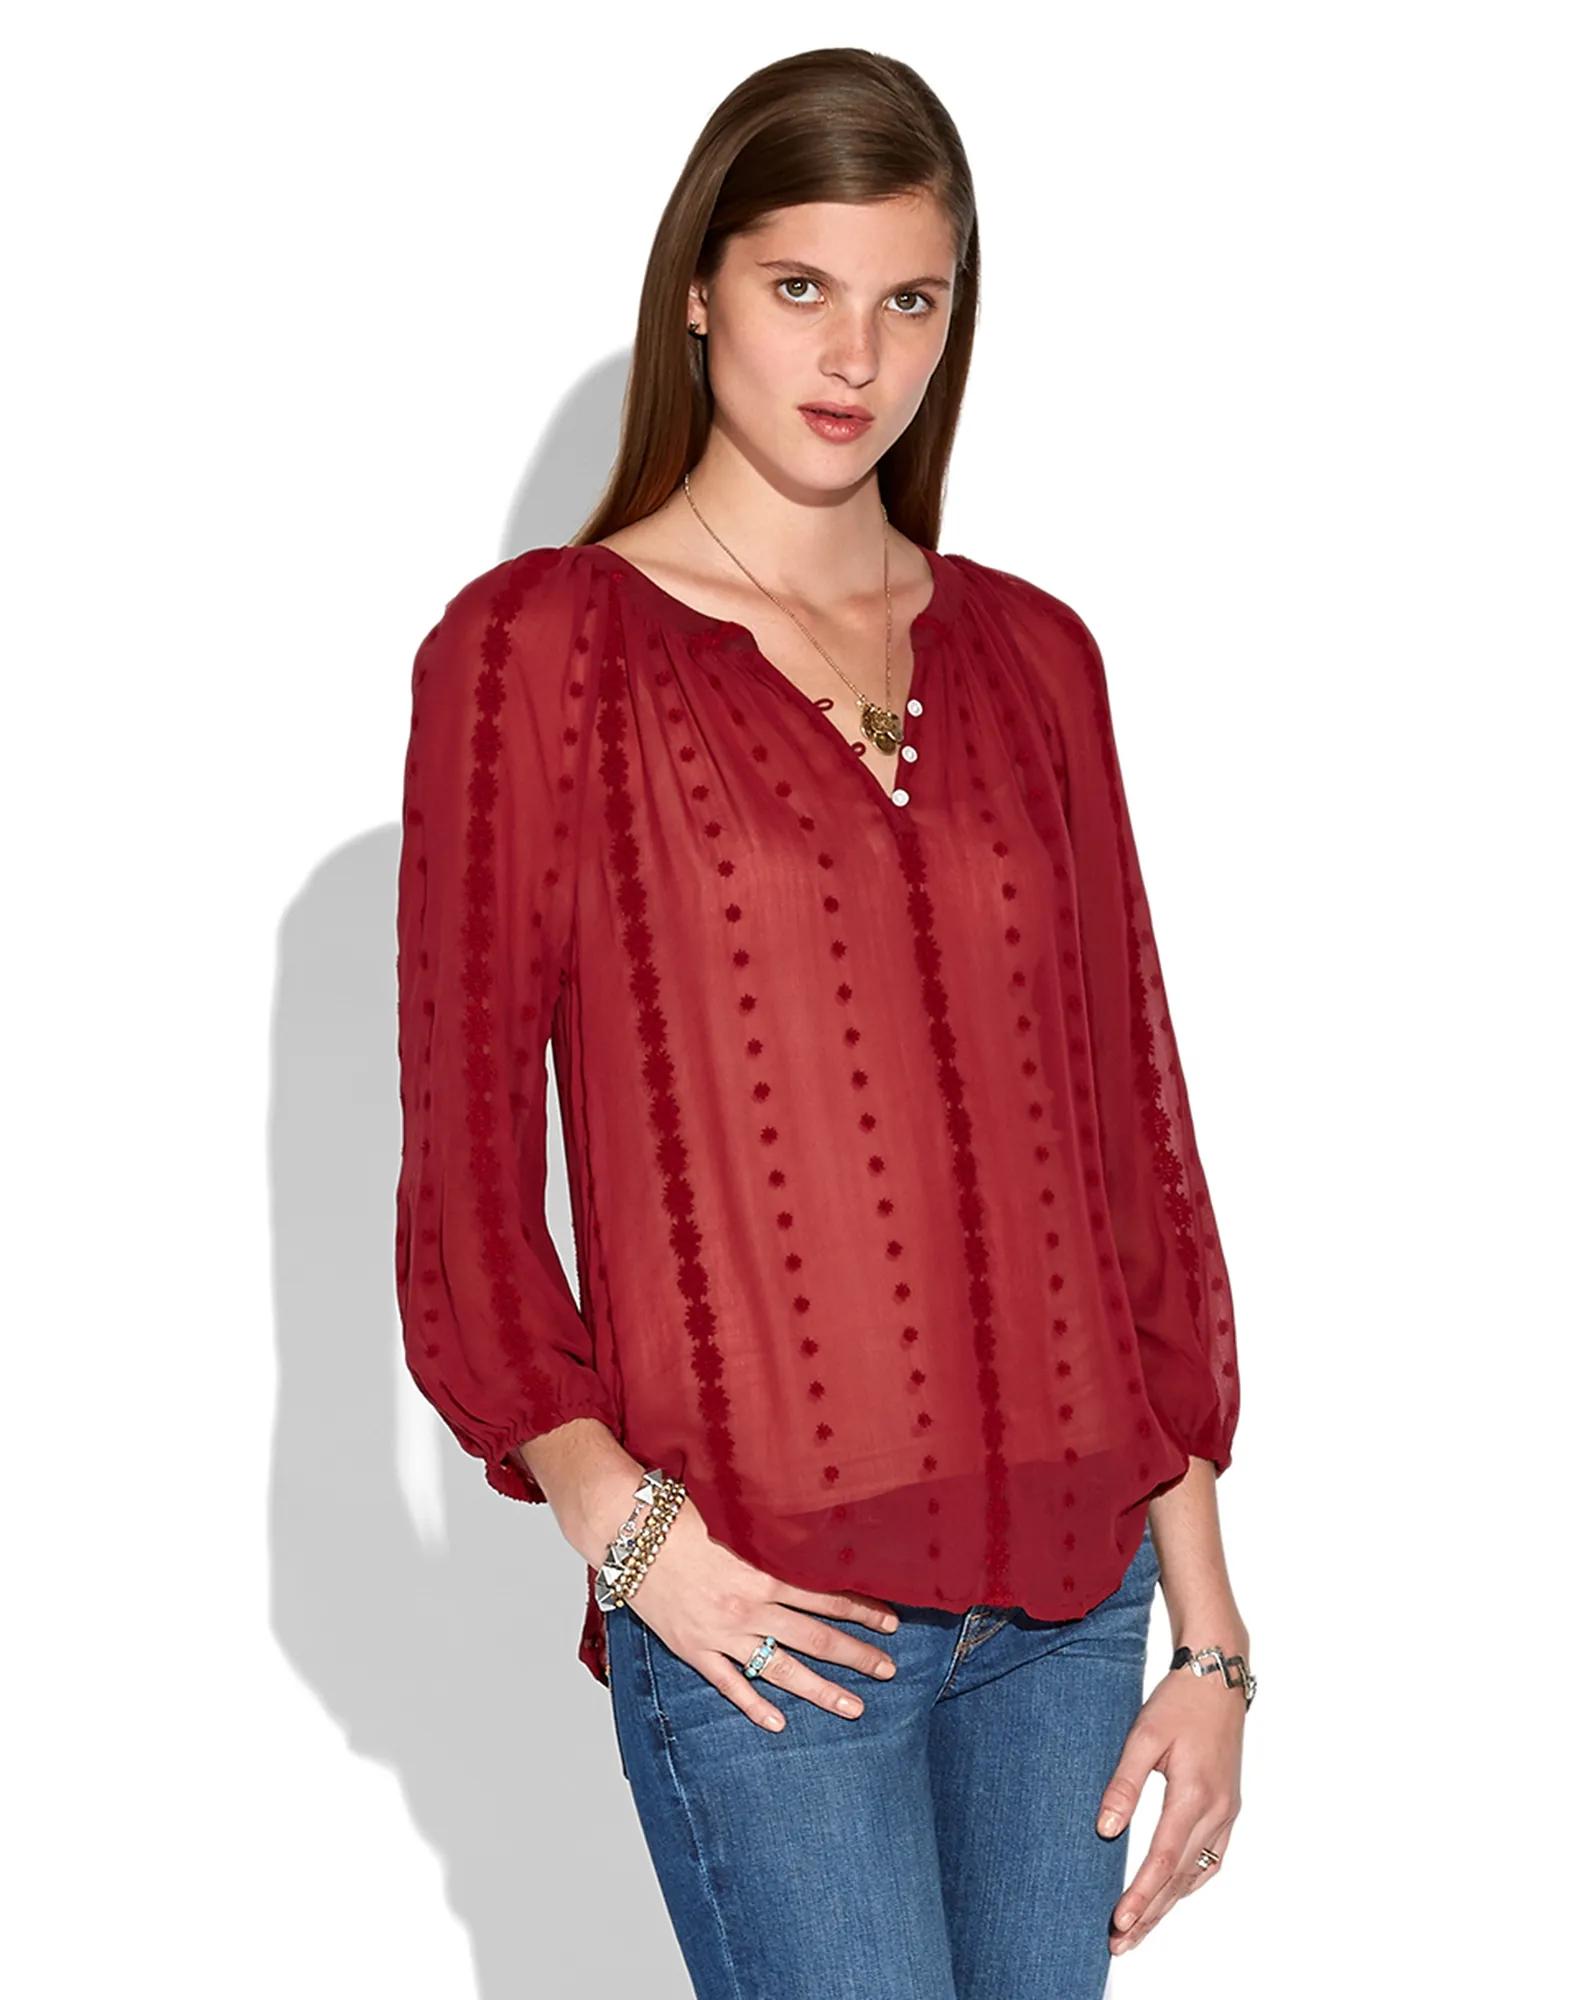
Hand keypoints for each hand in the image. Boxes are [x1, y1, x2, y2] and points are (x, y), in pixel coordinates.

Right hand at [621, 1496, 899, 1730]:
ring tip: (855, 1707)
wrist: (630, 1533)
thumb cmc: (682, 1514)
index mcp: (763, 1571)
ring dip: (821, 1690)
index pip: (827, 1595)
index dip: (863, 1609)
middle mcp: (749, 1607)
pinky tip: (779, 1723)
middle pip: (815, 1637)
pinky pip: (730, 1685)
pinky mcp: (694, 1649)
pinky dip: (754, 1706)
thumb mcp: (736, 1517)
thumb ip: (773, 1532)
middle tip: (888, 1670)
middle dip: (856, 1655)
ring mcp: (721, 1633)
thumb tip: (814, 1530)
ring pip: (782, 1669)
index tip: (892, 1621)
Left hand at [1095, 1648, 1246, 1955]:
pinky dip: (1189, 1881)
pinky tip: (1172, 1892)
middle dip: (1150, 1913)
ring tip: (1139, 1928)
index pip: (1164, 1859)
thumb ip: (1124, 1783)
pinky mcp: (1229, 1806)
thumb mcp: (1144, 1736)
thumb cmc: (1178, 1701)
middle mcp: (1218, 1811)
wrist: (1217, 1675)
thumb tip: (1105, 1830)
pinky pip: (1211, 1857)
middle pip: (1181, 1877)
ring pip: (1197, 1872)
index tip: (1118, 1922)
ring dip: (1169, 1903)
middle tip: (1118, 1942)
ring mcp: (1228, 1811)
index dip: (1141, 1895)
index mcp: (1195, 1795)